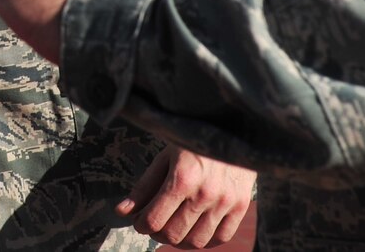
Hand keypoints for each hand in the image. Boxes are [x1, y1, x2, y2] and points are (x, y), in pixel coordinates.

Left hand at [116, 146, 253, 246]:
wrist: (231, 125)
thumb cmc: (192, 139)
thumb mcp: (165, 156)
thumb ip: (144, 186)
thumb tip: (122, 211)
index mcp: (182, 178)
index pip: (154, 220)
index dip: (141, 225)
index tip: (139, 221)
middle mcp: (205, 193)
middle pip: (173, 234)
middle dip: (157, 233)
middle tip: (155, 224)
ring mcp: (225, 201)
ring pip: (197, 241)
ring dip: (180, 240)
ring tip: (174, 228)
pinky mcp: (241, 205)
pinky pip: (222, 237)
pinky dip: (206, 240)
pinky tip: (196, 229)